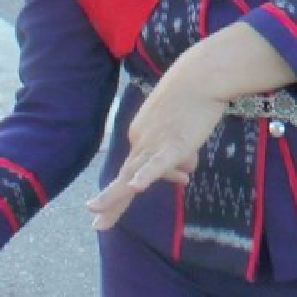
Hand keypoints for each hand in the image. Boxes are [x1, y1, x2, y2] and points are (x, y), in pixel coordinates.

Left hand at [87, 55, 227, 231]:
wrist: (201, 74)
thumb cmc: (194, 96)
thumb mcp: (183, 129)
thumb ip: (181, 153)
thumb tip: (183, 174)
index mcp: (141, 134)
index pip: (143, 165)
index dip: (158, 176)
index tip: (182, 179)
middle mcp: (142, 139)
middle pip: (125, 175)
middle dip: (111, 202)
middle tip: (96, 222)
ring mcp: (155, 142)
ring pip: (133, 174)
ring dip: (115, 197)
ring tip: (98, 216)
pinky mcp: (173, 142)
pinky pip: (158, 162)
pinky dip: (147, 175)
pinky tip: (136, 187)